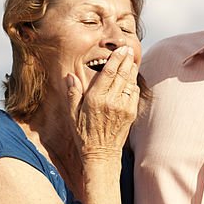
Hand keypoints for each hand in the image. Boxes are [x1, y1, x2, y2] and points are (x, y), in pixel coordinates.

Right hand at [66, 46, 138, 160]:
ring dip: (131, 69)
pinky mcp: (131, 113)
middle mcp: (111, 101)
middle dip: (126, 59)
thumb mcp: (72, 114)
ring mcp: (123, 107)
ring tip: (130, 59)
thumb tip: (69, 76)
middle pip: (122, 74)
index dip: (116, 59)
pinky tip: (130, 79)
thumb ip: (72, 93)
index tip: (120, 50)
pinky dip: (133, 84)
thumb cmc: (84, 134)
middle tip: (128, 49)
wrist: (101, 154)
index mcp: (95, 99)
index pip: (108, 73)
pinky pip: (134, 93)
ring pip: (130, 82)